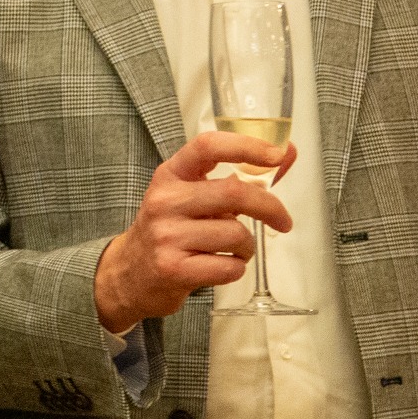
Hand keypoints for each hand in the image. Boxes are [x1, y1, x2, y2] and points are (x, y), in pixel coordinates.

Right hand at [93, 132, 295, 333]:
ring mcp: (166, 235)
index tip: (277, 154)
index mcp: (171, 174)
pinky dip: (236, 268)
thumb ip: (242, 175)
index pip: (208, 146)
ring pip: (236, 235)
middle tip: (283, 220)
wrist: (131, 272)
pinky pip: (229, 267)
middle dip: (270, 208)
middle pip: (233, 193)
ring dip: (247, 246)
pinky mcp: (172, 268)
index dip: (247, 146)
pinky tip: (218, 265)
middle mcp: (164, 200)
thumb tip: (286, 152)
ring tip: (231, 249)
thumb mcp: (195, 195)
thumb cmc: (172, 229)